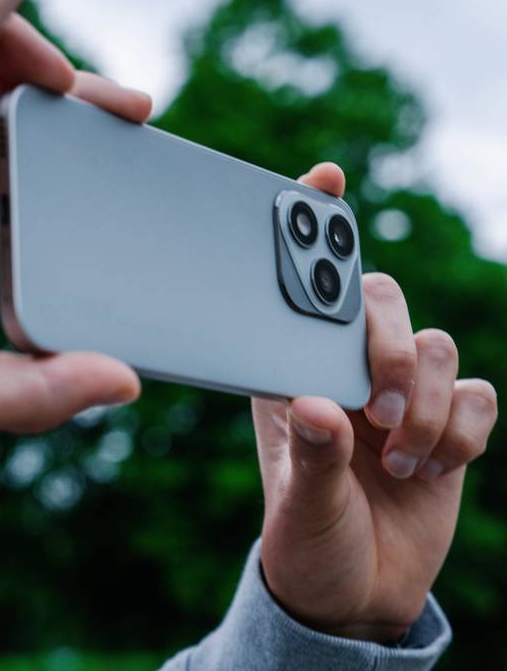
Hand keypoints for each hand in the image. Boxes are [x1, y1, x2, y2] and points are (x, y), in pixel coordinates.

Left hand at [253, 163, 497, 641]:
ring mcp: (402, 393)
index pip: (302, 291)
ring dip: (426, 406)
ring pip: (438, 347)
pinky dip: (461, 431)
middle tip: (380, 407)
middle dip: (391, 348)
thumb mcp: (298, 507)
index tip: (326, 180)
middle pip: (384, 301)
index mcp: (295, 373)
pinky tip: (433, 468)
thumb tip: (326, 407)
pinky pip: (477, 395)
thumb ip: (313, 458)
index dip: (314, 229)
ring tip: (401, 460)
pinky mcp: (447, 421)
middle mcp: (349, 371)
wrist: (358, 593)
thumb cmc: (310, 541)